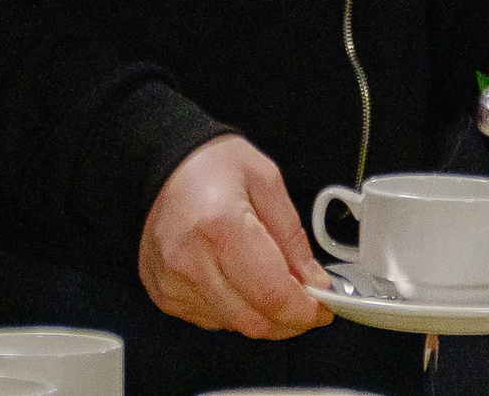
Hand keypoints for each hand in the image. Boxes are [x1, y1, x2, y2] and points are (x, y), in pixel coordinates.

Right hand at [139, 136, 331, 338]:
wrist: (166, 165)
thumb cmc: (215, 165)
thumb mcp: (268, 182)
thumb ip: (294, 237)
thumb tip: (314, 283)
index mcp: (221, 227)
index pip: (272, 295)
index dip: (305, 310)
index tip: (324, 307)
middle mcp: (190, 261)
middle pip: (254, 320)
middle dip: (289, 319)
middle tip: (305, 299)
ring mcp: (173, 281)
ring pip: (234, 325)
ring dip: (261, 313)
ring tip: (266, 279)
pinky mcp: (164, 293)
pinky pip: (212, 320)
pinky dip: (235, 309)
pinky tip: (236, 279)